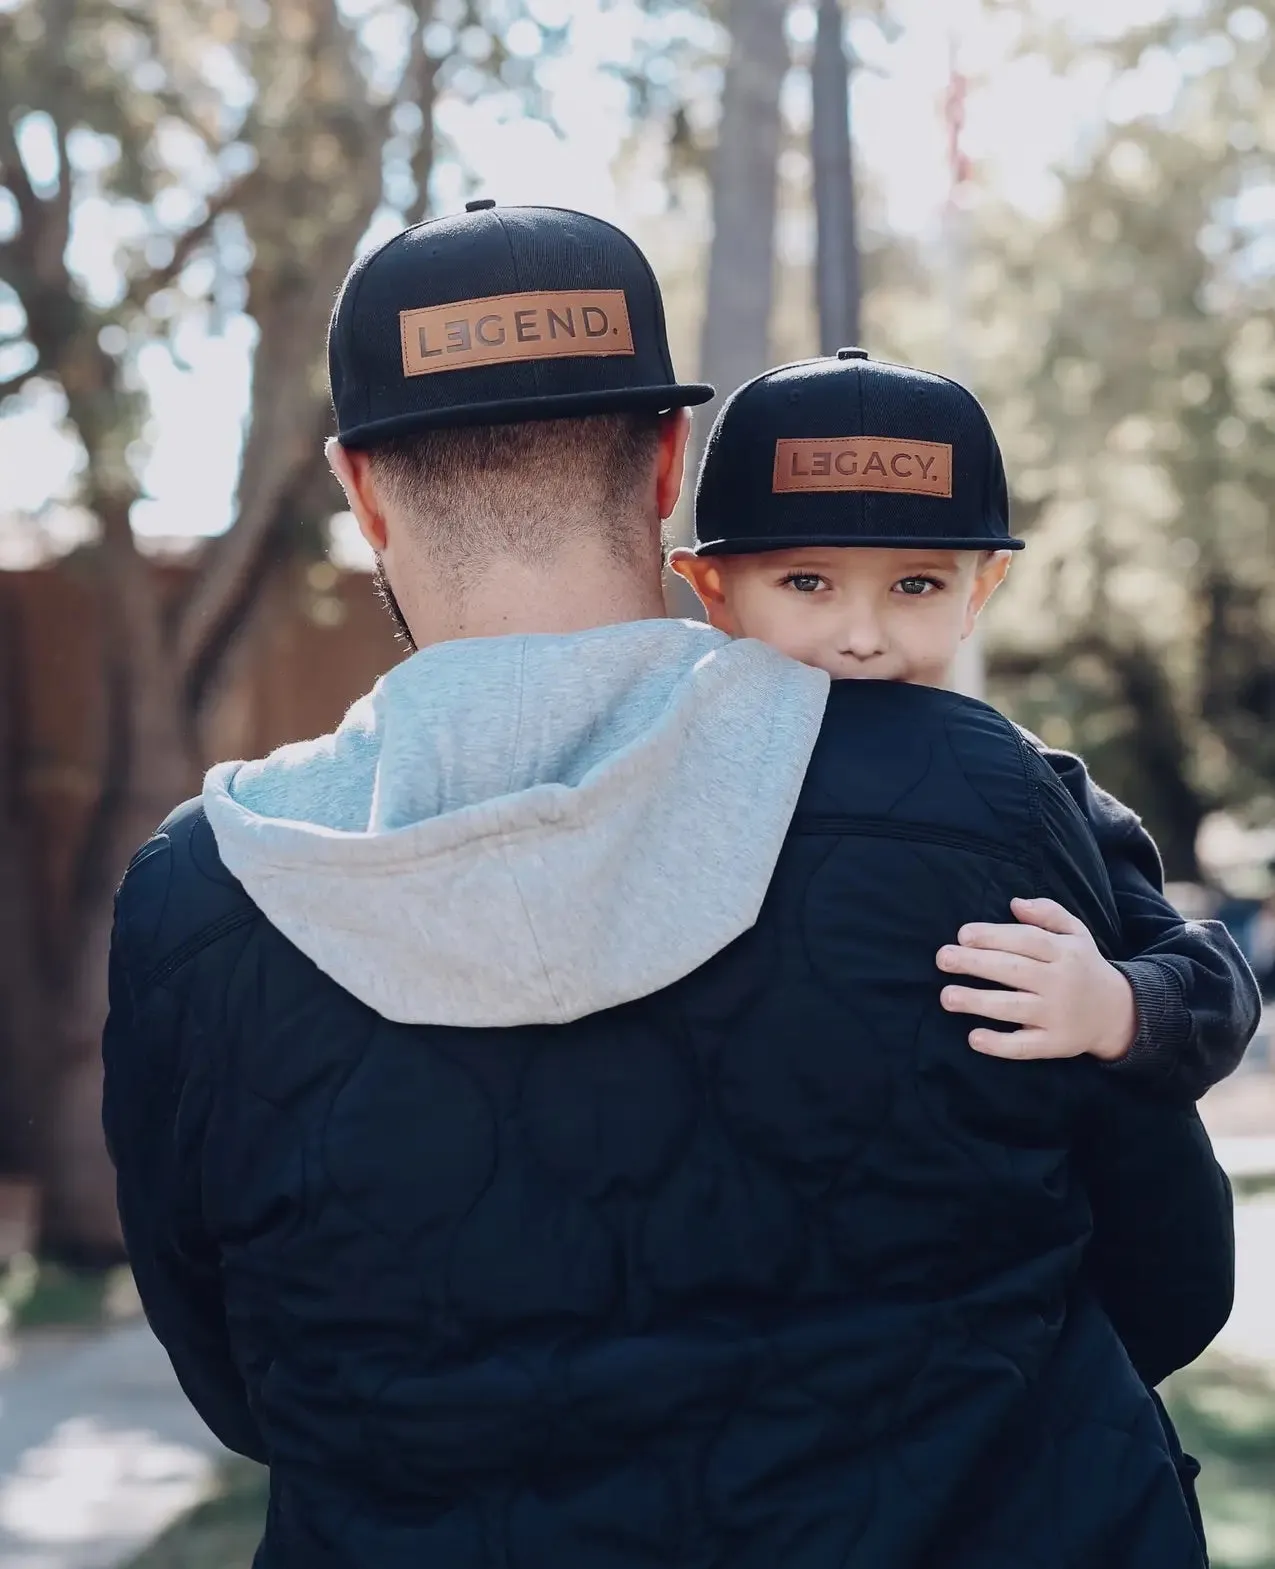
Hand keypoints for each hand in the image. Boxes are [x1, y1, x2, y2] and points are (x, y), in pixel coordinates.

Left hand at [936, 897, 1136, 1061]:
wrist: (1118, 1012)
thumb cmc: (1082, 966)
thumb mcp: (1076, 933)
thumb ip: (1048, 913)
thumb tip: (1015, 903)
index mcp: (1064, 952)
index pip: (1026, 941)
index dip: (994, 936)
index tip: (963, 935)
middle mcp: (1060, 983)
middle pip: (1014, 971)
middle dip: (976, 964)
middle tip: (943, 958)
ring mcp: (1057, 1016)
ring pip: (1013, 1008)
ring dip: (978, 1002)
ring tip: (947, 996)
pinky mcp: (1055, 1044)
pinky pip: (1025, 1047)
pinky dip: (1000, 1045)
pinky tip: (974, 1037)